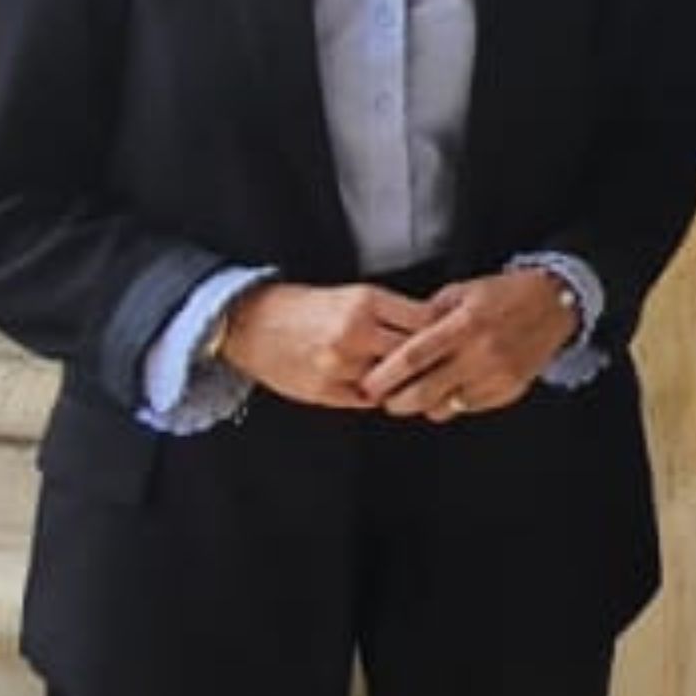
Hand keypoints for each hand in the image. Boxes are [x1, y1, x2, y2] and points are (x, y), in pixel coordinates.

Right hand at [215, 280, 437, 411]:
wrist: (249, 324)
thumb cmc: (302, 307)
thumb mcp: (348, 295)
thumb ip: (388, 312)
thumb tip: (430, 328)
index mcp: (364, 301)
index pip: (424, 320)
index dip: (440, 330)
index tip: (447, 335)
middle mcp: (354, 332)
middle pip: (414, 354)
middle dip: (426, 360)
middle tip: (436, 364)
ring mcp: (339, 365)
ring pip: (392, 382)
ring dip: (402, 383)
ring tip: (408, 379)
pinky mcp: (325, 391)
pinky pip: (367, 400)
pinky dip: (375, 395)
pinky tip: (377, 388)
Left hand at [366, 270, 583, 420]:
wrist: (554, 305)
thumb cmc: (505, 295)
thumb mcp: (463, 291)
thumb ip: (430, 314)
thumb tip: (399, 335)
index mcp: (465, 324)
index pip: (414, 357)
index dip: (386, 374)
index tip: (369, 383)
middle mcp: (481, 353)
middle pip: (425, 391)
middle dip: (397, 401)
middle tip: (385, 399)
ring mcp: (497, 376)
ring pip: (445, 406)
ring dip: (423, 405)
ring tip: (414, 396)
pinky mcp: (509, 390)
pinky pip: (468, 407)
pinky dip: (451, 404)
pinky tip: (447, 391)